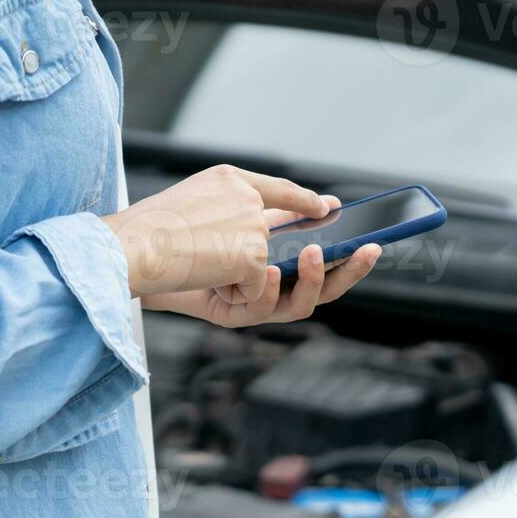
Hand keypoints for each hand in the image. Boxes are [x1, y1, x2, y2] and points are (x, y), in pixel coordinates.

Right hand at [100, 165, 329, 298]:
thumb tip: (260, 225)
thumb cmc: (147, 230)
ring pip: (259, 264)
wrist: (133, 247)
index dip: (303, 200)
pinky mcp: (255, 256)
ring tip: (196, 262)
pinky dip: (232, 291)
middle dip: (250, 254)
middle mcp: (248, 196)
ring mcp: (255, 225)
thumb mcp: (191, 200)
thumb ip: (226, 204)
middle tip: (219, 255)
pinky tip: (205, 277)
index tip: (324, 207)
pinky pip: (255, 286)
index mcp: (229, 178)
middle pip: (267, 235)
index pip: (278, 189)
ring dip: (232, 274)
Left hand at [139, 197, 382, 327]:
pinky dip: (267, 288)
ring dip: (312, 279)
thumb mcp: (243, 203)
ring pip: (299, 305)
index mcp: (285, 268)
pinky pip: (260, 307)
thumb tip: (327, 203)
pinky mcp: (231, 314)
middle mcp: (273, 291)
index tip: (375, 244)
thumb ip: (283, 205)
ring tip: (315, 253)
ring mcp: (253, 306)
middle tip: (366, 252)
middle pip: (325, 292)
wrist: (141, 247)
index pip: (329, 270)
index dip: (354, 262)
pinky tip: (266, 269)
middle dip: (349, 273)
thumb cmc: (191, 226)